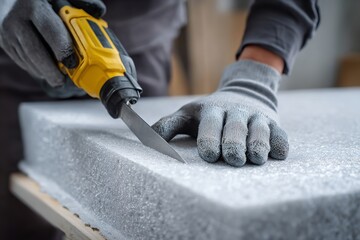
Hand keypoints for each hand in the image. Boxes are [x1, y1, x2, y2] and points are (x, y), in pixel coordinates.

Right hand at [0, 0, 104, 88]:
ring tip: (58, 78)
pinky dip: (36, 68)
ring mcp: (7, 33)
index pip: (50, 31)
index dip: (63, 49)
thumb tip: (99, 12)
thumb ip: (79, 2)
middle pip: (35, 51)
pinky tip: (46, 70)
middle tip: (63, 81)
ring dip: (44, 71)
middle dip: (51, 70)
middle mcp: (16, 20)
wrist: (7, 0)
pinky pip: (22, 61)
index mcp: (33, 5)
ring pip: (28, 59)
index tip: (73, 62)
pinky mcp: (4, 43)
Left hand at [152, 60, 288, 166]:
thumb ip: (167, 126)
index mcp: (212, 111)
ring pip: (259, 130)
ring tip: (255, 159)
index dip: (210, 140)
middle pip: (235, 129)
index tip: (209, 155)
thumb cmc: (210, 112)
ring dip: (258, 144)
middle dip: (234, 144)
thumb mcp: (187, 115)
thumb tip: (144, 141)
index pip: (210, 126)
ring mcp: (256, 117)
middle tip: (233, 159)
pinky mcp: (274, 123)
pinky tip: (278, 154)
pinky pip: (280, 133)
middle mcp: (235, 113)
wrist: (244, 92)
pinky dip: (280, 143)